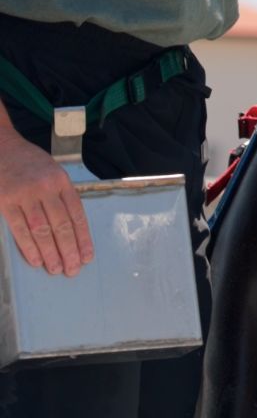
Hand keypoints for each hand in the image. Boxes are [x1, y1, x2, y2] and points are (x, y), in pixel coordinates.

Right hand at [0, 132, 92, 276]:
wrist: (3, 148)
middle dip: (69, 249)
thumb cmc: (30, 163)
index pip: (77, 214)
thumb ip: (62, 196)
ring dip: (50, 252)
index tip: (87, 255)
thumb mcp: (54, 173)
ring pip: (42, 230)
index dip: (83, 237)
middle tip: (73, 269)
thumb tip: (73, 227)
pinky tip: (36, 260)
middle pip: (62, 225)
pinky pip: (19, 228)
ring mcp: (25, 195)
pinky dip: (28, 246)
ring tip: (56, 269)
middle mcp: (46, 188)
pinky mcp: (6, 201)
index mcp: (62, 181)